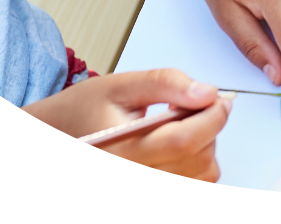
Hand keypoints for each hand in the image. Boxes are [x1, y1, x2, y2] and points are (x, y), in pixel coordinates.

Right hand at [22, 68, 229, 180]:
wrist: (60, 134)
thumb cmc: (87, 109)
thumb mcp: (124, 84)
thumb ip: (168, 83)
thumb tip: (207, 92)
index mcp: (124, 150)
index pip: (183, 142)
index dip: (212, 117)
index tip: (220, 99)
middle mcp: (134, 178)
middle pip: (198, 161)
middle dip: (209, 128)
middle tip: (193, 106)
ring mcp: (143, 191)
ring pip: (202, 178)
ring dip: (205, 148)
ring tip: (180, 126)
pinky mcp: (152, 196)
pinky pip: (193, 188)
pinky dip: (197, 166)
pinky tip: (178, 147)